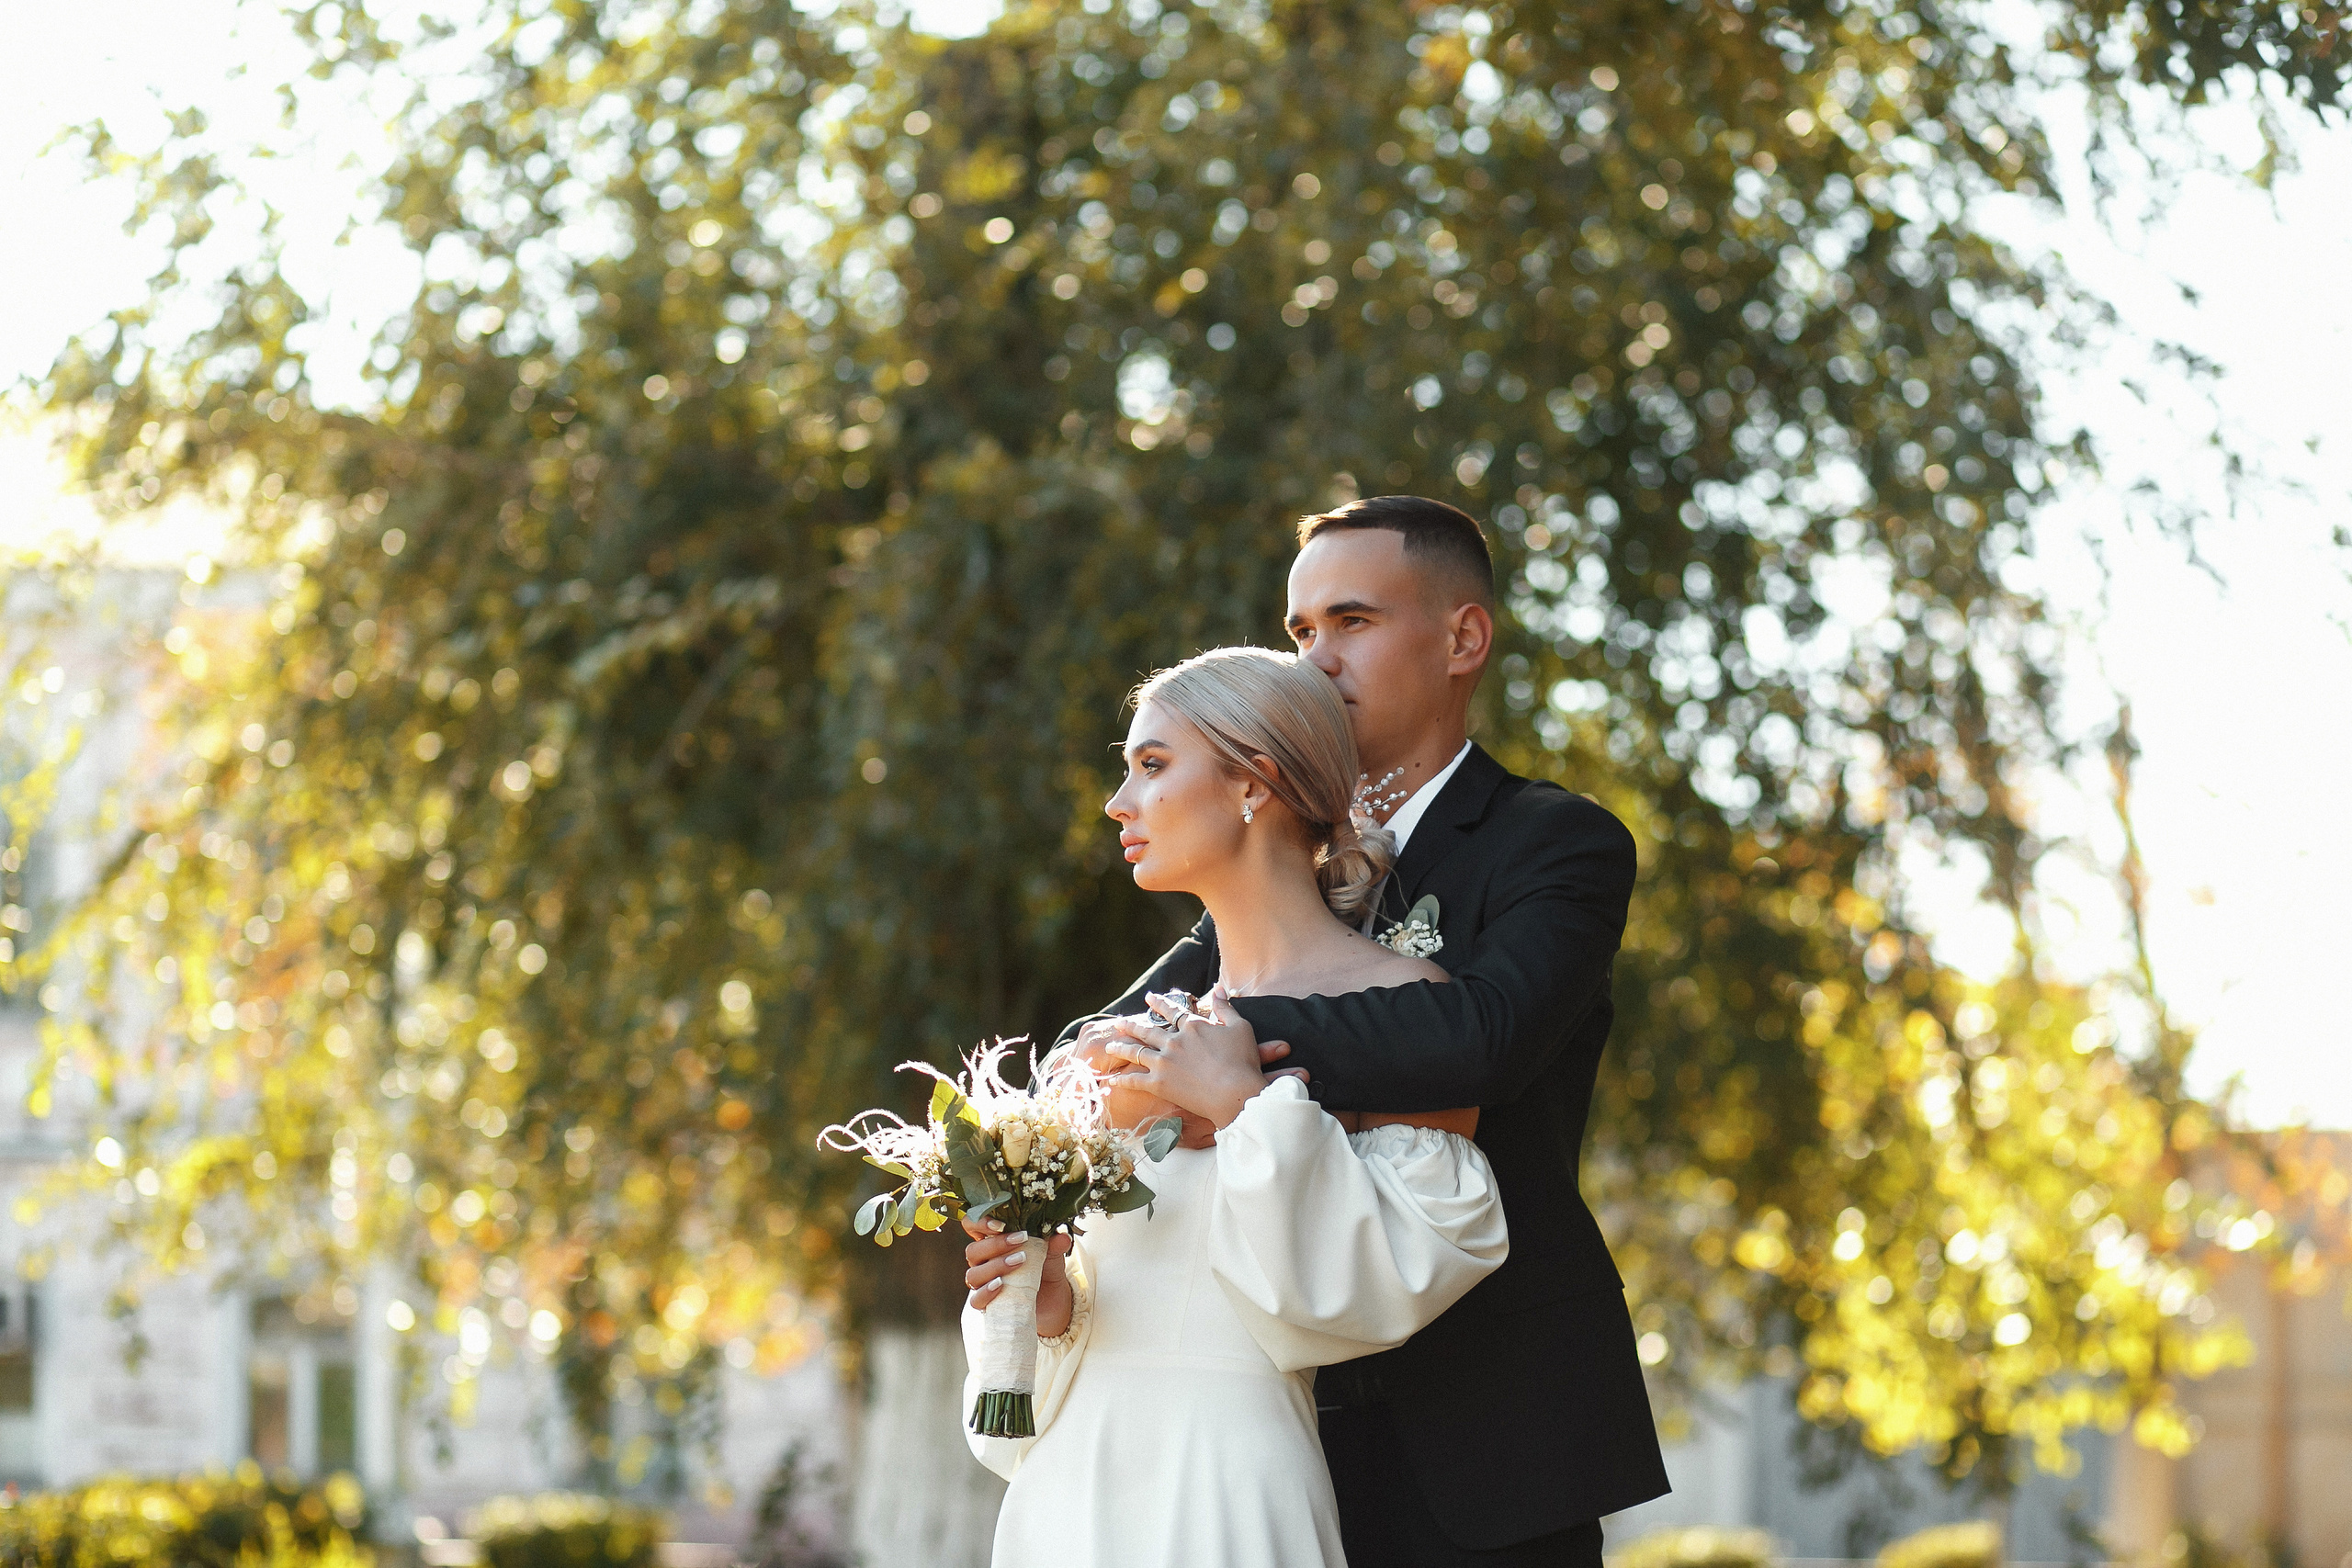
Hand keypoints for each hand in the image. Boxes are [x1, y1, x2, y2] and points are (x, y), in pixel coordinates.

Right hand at [962, 1217, 1073, 1337]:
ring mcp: (983, 1283)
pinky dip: (986, 1292)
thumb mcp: (1052, 1252)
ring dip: (995, 1266)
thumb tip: (1062, 1238)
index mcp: (992, 1242)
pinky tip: (1001, 1285)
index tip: (1000, 1224)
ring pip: (973, 1275)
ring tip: (1019, 1261)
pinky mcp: (988, 1304)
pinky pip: (976, 1300)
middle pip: (972, 1251)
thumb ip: (1054, 1243)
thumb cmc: (1045, 1267)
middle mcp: (983, 1262)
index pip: (972, 1226)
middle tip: (1021, 1240)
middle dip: (995, 1245)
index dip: (979, 1222)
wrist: (1051, 1297)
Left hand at [1101, 983, 1288, 1131]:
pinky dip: (1122, 1080)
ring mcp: (1164, 1062)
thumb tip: (1218, 988)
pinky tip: (1111, 1079)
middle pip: (1148, 1030)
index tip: (1148, 997)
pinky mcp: (1159, 1084)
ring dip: (1122, 1046)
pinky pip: (1135, 1080)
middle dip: (1132, 1025)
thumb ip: (1225, 1007)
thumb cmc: (1242, 1061)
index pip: (1172, 1011)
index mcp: (1192, 1026)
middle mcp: (1174, 1041)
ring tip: (1110, 1044)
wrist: (1235, 1093)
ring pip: (1137, 1052)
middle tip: (1120, 1021)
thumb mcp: (1240, 1027)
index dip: (1159, 1003)